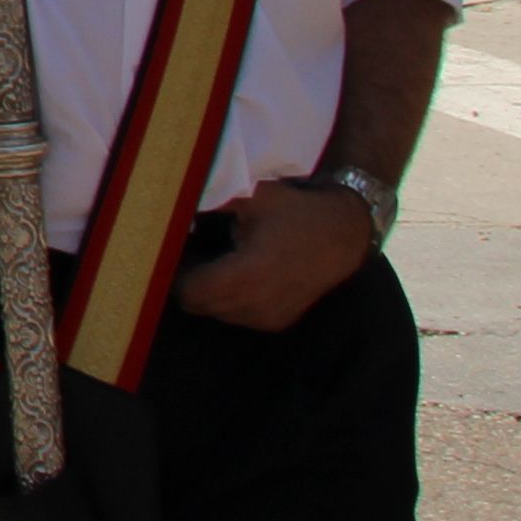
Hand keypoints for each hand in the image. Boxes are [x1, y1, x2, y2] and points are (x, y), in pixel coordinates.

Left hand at [173, 175, 374, 331]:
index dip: (176, 271)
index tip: (176, 249)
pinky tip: (238, 272)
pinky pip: (238, 316)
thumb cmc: (296, 213)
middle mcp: (255, 305)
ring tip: (215, 260)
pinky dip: (230, 299)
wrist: (345, 236)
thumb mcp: (252, 197)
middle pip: (198, 305)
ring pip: (217, 312)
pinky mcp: (277, 322)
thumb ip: (213, 200)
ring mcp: (267, 318)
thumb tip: (177, 199)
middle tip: (189, 252)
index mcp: (246, 275)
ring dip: (209, 291)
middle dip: (189, 281)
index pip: (189, 292)